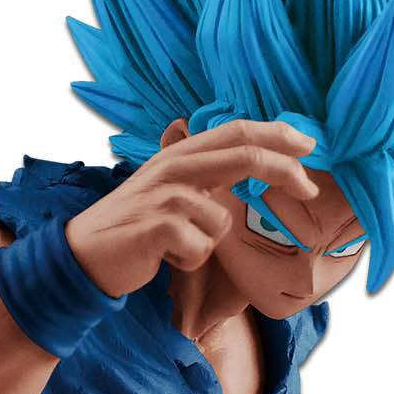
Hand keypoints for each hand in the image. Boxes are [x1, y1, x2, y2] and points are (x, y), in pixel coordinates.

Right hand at [65, 119, 317, 296]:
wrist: (83, 256)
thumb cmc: (133, 228)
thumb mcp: (167, 190)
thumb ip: (204, 173)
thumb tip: (247, 156)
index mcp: (178, 155)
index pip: (235, 132)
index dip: (275, 134)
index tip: (308, 144)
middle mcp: (172, 167)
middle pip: (242, 155)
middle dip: (283, 169)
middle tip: (310, 189)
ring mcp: (163, 195)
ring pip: (219, 221)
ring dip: (205, 245)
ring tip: (174, 248)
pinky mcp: (156, 226)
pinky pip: (198, 249)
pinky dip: (186, 262)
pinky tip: (163, 259)